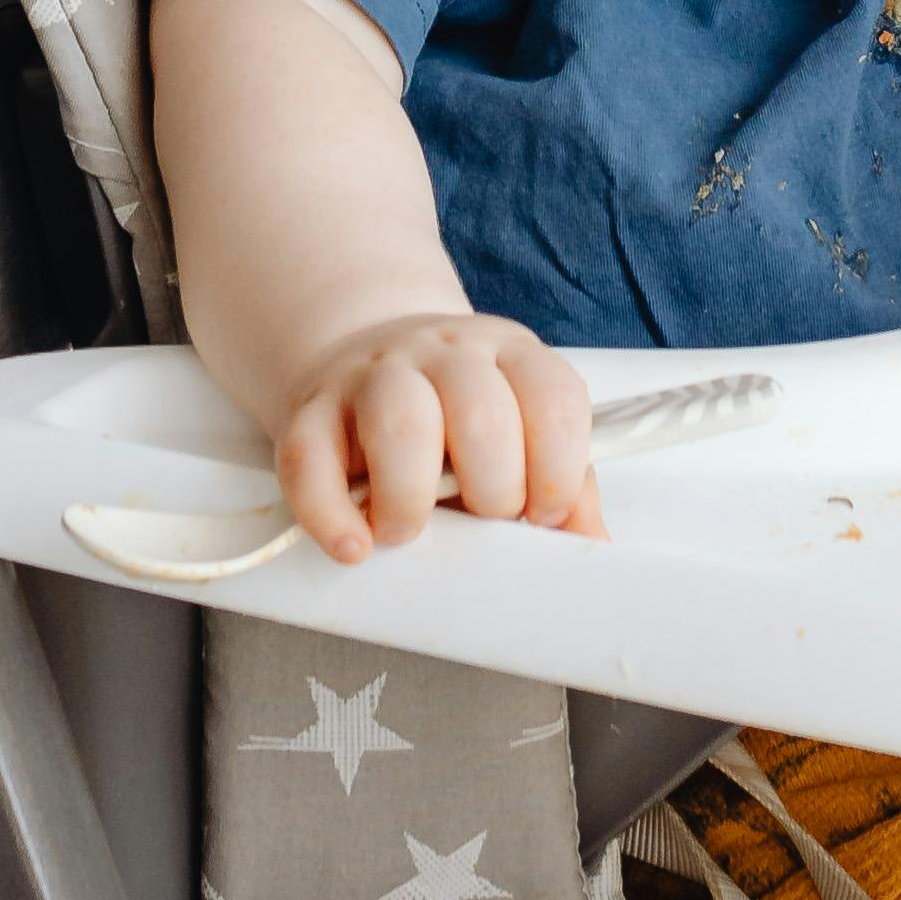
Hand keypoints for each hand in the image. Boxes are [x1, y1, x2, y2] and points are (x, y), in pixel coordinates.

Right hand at [274, 311, 601, 565]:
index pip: (553, 397)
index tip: (545, 514)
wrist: (364, 356)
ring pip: (399, 420)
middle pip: (481, 412)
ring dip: (411, 496)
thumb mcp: (518, 431)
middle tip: (482, 522)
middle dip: (493, 489)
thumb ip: (559, 481)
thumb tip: (591, 544)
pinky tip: (354, 546)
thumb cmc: (453, 417)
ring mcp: (372, 374)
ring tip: (408, 532)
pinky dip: (331, 515)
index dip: (559, 468)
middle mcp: (443, 353)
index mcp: (508, 355)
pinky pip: (310, 459)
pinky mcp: (309, 409)